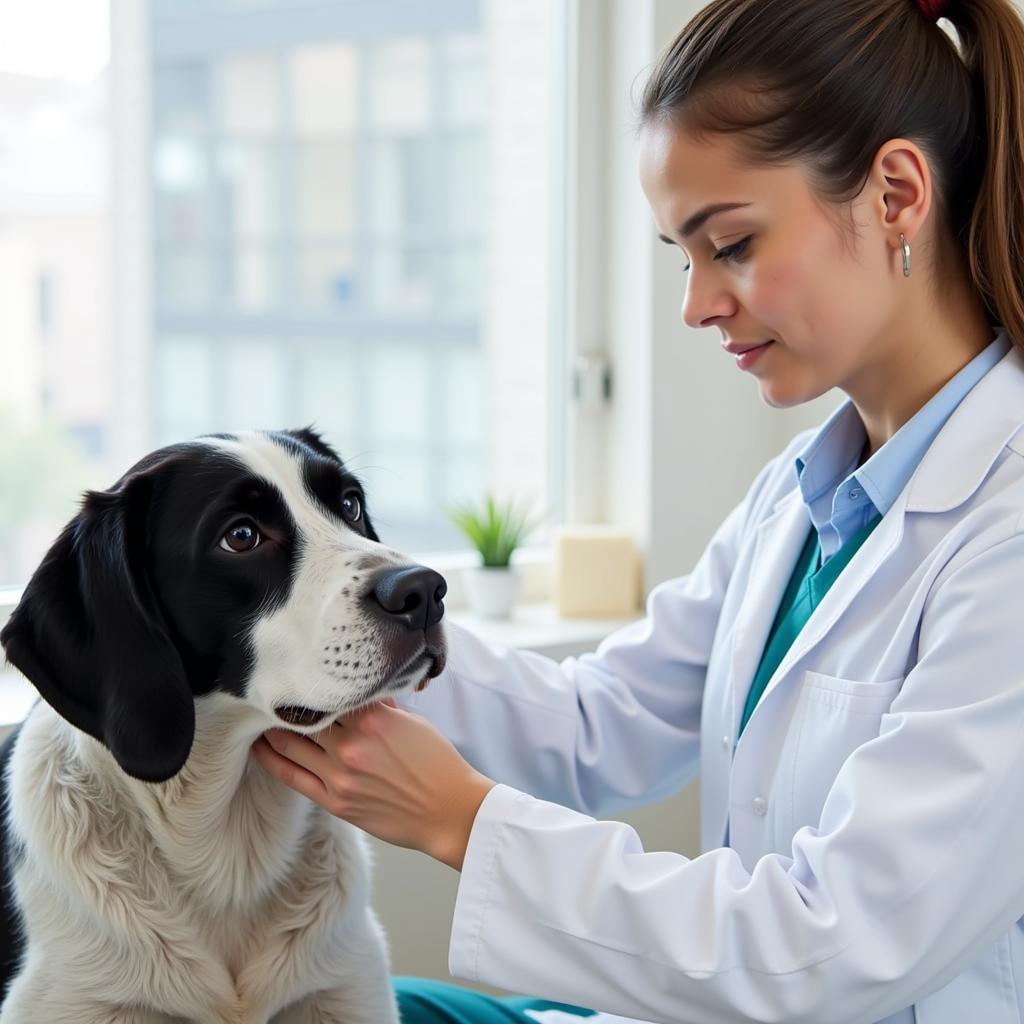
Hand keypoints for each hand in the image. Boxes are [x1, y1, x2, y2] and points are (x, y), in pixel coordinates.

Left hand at [250, 699, 495, 870]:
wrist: (449, 811)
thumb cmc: (438, 764)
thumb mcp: (412, 722)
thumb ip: (380, 707)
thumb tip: (358, 693)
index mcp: (373, 720)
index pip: (330, 693)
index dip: (313, 684)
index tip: (299, 674)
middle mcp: (351, 745)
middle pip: (305, 717)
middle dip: (288, 704)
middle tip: (272, 692)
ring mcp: (341, 776)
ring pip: (291, 745)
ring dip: (273, 730)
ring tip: (260, 717)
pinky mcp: (336, 803)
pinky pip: (293, 778)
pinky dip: (273, 761)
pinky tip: (260, 749)